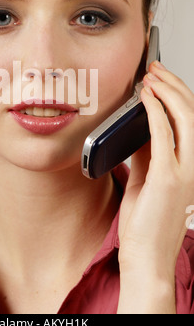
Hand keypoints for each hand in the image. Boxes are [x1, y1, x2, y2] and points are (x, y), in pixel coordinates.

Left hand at [117, 61, 193, 312]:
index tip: (160, 78)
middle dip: (174, 86)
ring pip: (186, 119)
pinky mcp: (168, 179)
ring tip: (152, 77)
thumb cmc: (146, 220)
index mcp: (190, 164)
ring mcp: (185, 172)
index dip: (178, 94)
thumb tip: (137, 122)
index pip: (190, 119)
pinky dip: (156, 112)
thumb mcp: (147, 175)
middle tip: (155, 69)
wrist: (146, 255)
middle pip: (192, 114)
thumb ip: (147, 149)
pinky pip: (164, 135)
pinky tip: (146, 98)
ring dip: (168, 93)